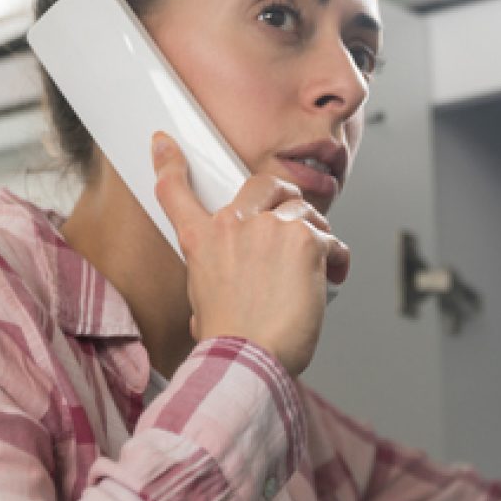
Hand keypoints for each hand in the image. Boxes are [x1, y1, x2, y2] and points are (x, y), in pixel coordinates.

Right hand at [152, 132, 351, 375]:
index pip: (176, 191)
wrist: (248, 358)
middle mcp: (233, 226)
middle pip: (263, 184)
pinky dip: (336, 260)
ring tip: (317, 267)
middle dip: (284, 196)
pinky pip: (331, 240)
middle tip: (296, 221)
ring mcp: (270, 228)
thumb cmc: (231, 340)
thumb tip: (227, 289)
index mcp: (201, 241)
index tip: (164, 142)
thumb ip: (217, 275)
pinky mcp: (304, 240)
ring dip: (315, 235)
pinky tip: (332, 277)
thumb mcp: (204, 301)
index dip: (169, 163)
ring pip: (304, 213)